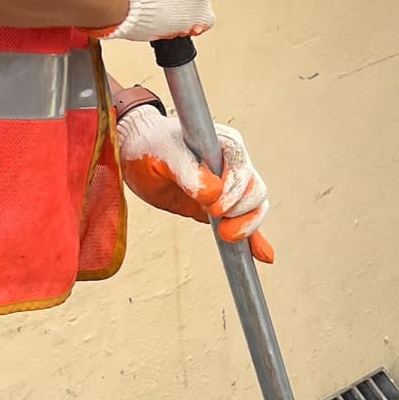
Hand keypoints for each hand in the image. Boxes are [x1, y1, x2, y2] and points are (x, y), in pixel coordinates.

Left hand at [116, 103, 274, 262]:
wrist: (136, 152)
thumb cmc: (150, 145)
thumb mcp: (164, 153)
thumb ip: (187, 170)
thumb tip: (213, 193)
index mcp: (224, 144)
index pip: (243, 169)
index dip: (234, 190)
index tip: (214, 206)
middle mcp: (232, 164)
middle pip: (255, 191)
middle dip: (240, 211)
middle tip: (214, 217)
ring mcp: (230, 186)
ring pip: (255, 207)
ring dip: (246, 226)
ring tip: (226, 235)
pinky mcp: (222, 206)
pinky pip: (244, 222)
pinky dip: (254, 240)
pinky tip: (261, 255)